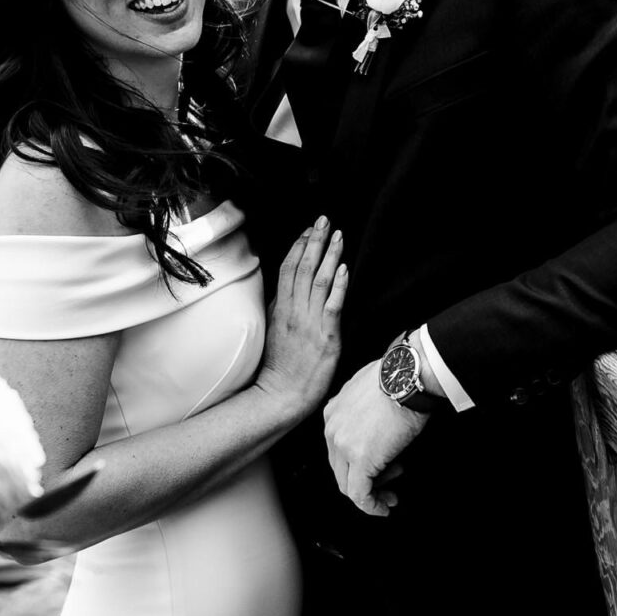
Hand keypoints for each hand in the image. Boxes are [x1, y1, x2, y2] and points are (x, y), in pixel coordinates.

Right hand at [255, 218, 346, 416]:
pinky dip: (338, 285)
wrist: (281, 395)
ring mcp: (309, 323)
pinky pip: (332, 306)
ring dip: (329, 255)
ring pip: (318, 281)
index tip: (308, 229)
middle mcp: (293, 312)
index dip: (298, 246)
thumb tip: (287, 290)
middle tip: (324, 219)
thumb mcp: (273, 331)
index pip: (288, 269)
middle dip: (314, 241)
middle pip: (302, 268)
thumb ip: (281, 309)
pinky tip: (343, 268)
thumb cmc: (279, 367)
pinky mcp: (325, 337)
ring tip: (337, 235)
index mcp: (280, 309)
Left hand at [323, 358, 429, 516]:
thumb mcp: (372, 389)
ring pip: (348, 484)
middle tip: (386, 484)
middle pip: (340, 468)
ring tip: (390, 494)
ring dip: (371, 493)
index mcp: (334, 412)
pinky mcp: (361, 459)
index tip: (375, 469)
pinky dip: (372, 505)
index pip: (338, 449)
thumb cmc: (401, 377)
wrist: (409, 375)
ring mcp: (343, 445)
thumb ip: (366, 409)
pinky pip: (360, 494)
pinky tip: (383, 508)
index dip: (357, 463)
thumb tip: (380, 424)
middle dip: (364, 479)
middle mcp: (332, 429)